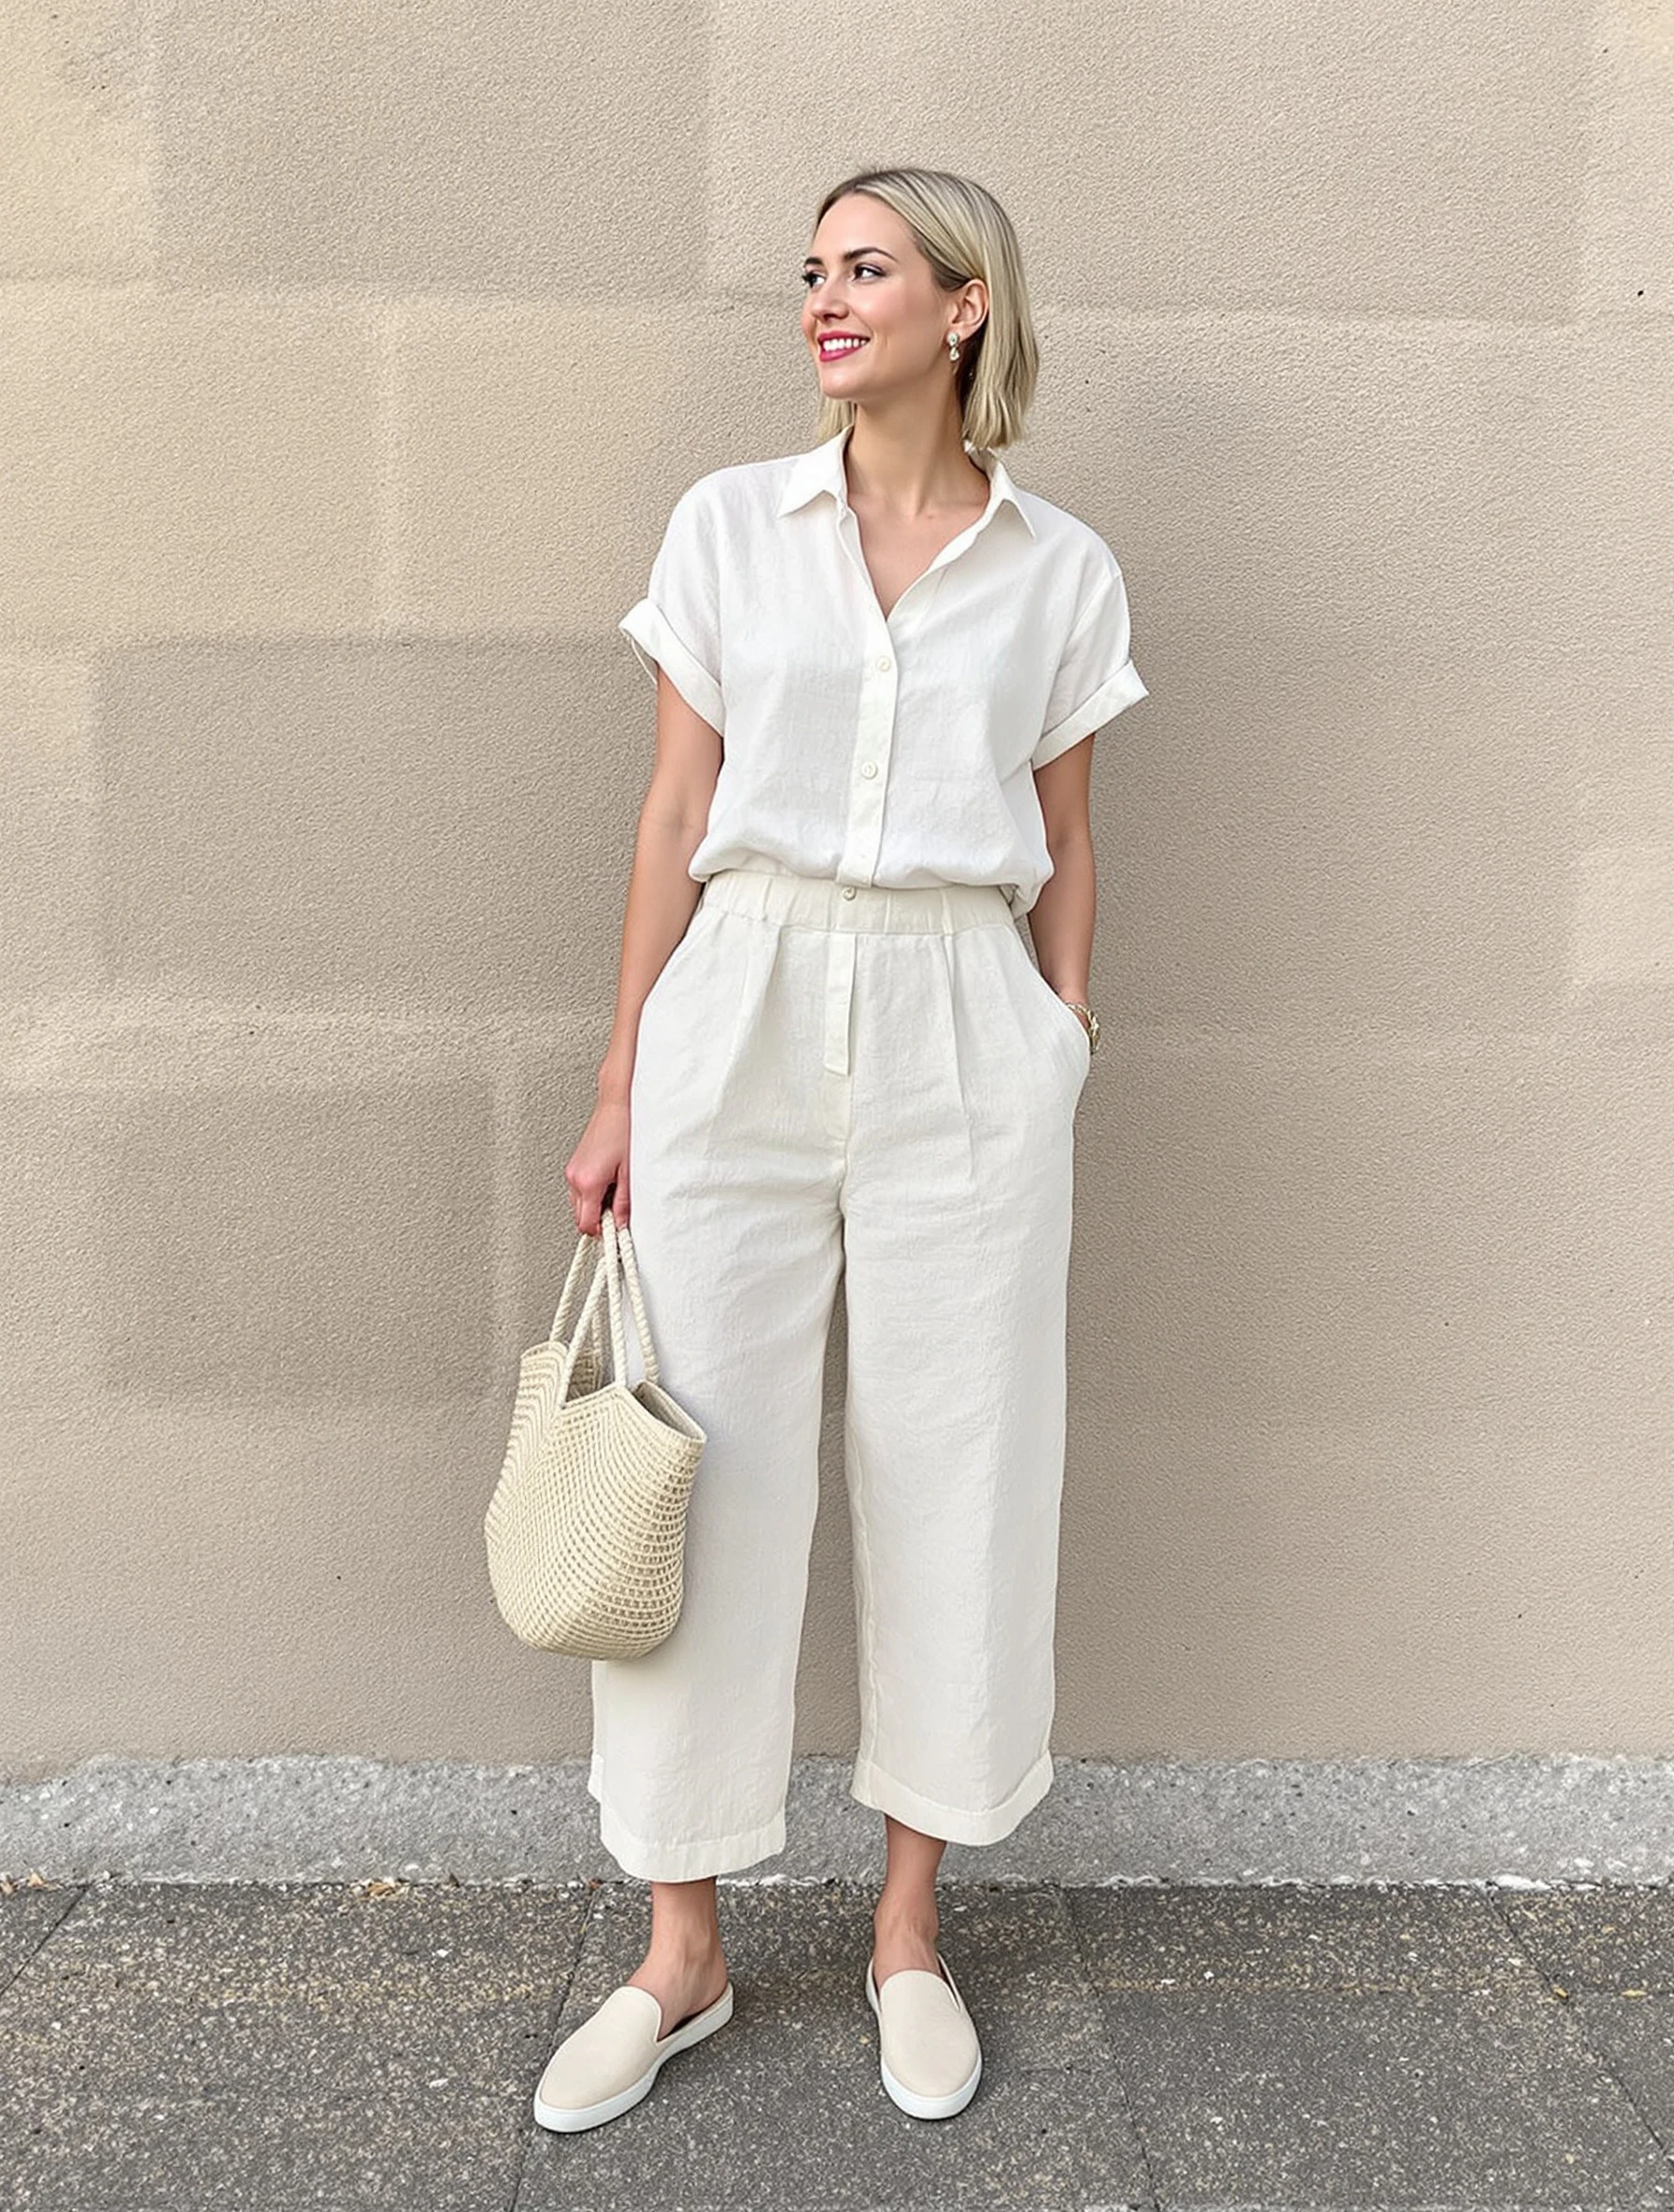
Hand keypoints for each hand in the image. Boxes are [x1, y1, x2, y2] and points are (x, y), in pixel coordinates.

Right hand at [565, 1097, 631, 1234]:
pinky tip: (608, 1183)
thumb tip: (621, 1223)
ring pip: (579, 1204)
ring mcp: (572, 1171)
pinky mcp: (574, 1165)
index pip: (586, 1224)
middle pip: (580, 1217)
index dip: (601, 1233)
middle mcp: (574, 1178)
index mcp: (588, 1183)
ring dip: (595, 1206)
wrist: (615, 1106)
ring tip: (616, 1192)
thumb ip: (624, 1203)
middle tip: (619, 1213)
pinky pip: (579, 1190)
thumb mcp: (630, 1174)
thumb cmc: (624, 1132)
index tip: (614, 1235)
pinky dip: (591, 1193)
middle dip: (599, 1220)